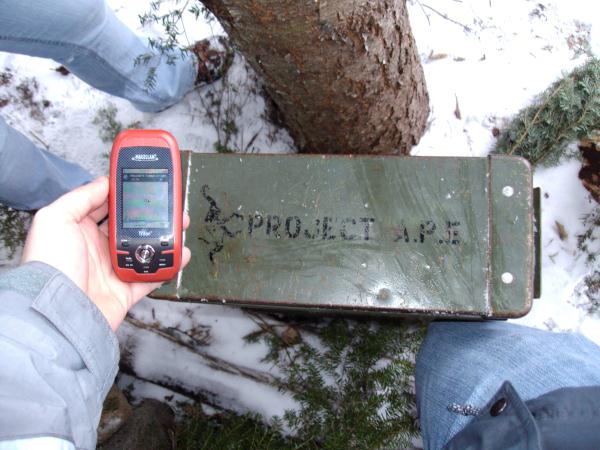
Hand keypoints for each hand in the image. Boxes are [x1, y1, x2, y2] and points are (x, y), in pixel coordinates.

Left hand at [21, 177, 190, 330]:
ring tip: (179, 227)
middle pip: (131, 227)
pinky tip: (179, 254)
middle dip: (151, 215)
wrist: (57, 311)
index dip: (124, 195)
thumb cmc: (49, 266)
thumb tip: (103, 182)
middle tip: (169, 206)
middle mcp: (97, 250)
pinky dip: (168, 267)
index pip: (106, 207)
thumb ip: (80, 197)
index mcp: (79, 231)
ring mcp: (112, 270)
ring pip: (145, 249)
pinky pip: (152, 276)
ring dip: (164, 238)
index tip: (142, 185)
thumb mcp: (54, 219)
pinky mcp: (125, 291)